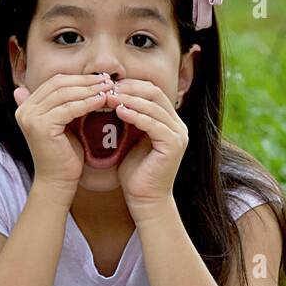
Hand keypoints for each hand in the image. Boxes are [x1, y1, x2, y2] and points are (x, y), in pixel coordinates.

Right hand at [13, 73, 113, 195]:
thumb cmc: (64, 154)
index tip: (100, 78)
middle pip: (59, 84)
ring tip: (108, 89)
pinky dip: (87, 103)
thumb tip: (79, 84)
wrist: (58, 181)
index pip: (55, 82)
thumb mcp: (65, 123)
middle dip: (85, 81)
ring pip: (65, 94)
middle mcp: (24, 109)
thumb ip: (67, 103)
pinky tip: (102, 101)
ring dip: (89, 90)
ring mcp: (31, 117)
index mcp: (27, 106)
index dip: (79, 78)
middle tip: (108, 80)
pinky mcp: (41, 126)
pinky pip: (69, 108)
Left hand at [106, 79, 188, 219]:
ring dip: (129, 99)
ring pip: (153, 106)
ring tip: (109, 97)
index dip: (131, 85)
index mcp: (170, 122)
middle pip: (155, 93)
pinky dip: (135, 115)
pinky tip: (119, 111)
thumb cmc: (136, 174)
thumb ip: (130, 119)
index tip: (108, 85)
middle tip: (107, 87)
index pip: (152, 91)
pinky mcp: (173, 144)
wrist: (145, 200)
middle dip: (129, 88)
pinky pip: (153, 123)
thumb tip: (113, 97)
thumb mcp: (131, 140)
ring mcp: (178, 134)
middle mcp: (178, 125)